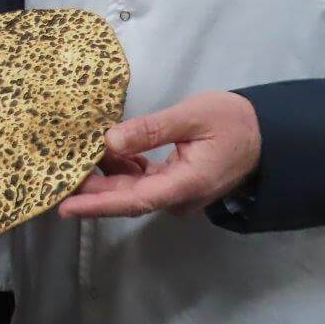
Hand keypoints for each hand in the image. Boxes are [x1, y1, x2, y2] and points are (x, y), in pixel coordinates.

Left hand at [59, 91, 261, 219]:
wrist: (266, 133)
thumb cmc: (233, 121)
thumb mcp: (191, 117)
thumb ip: (151, 130)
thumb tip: (110, 141)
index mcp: (184, 185)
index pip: (131, 200)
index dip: (96, 204)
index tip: (65, 206)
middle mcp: (178, 197)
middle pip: (127, 198)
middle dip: (91, 191)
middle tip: (58, 178)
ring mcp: (177, 193)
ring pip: (132, 190)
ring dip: (105, 177)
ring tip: (75, 161)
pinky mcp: (175, 183)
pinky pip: (142, 181)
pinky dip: (122, 169)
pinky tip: (107, 151)